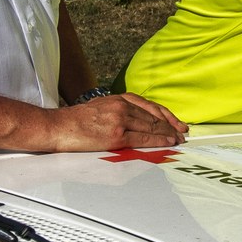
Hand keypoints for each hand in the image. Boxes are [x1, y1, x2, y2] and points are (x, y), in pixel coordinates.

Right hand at [46, 93, 186, 151]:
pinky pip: (143, 139)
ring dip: (168, 134)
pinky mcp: (116, 136)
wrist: (58, 127)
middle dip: (171, 125)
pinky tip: (167, 143)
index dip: (166, 115)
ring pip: (151, 127)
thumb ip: (118, 110)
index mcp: (118, 99)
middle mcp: (121, 106)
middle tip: (183, 132)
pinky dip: (159, 141)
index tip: (176, 121)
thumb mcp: (99, 107)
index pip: (149, 106)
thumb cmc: (75, 121)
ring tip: (178, 139)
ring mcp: (120, 120)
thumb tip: (136, 121)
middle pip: (153, 116)